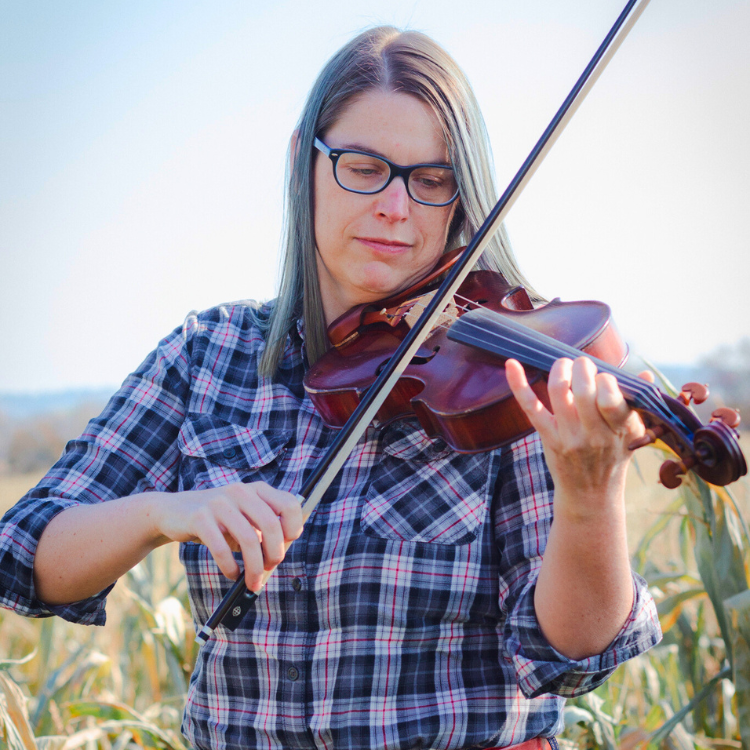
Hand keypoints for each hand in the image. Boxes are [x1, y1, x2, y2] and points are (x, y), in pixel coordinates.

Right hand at [153, 482, 302, 591]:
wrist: (172, 512)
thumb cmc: (217, 521)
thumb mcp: (243, 518)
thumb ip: (263, 530)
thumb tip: (279, 556)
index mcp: (256, 489)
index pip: (290, 504)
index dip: (293, 528)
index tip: (286, 545)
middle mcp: (241, 491)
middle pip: (272, 525)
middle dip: (275, 554)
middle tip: (269, 570)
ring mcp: (219, 502)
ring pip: (249, 539)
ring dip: (254, 568)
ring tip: (252, 582)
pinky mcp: (199, 517)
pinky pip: (222, 548)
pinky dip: (230, 567)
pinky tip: (231, 573)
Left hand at [505, 356, 648, 507]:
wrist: (591, 496)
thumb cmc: (613, 457)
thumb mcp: (633, 434)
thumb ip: (637, 403)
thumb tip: (647, 373)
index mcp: (619, 429)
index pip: (611, 398)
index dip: (606, 379)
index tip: (604, 378)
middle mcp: (593, 433)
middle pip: (584, 390)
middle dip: (582, 367)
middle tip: (582, 365)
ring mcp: (568, 436)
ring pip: (559, 392)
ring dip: (560, 369)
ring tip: (564, 365)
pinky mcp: (547, 437)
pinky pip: (530, 407)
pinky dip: (518, 384)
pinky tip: (511, 364)